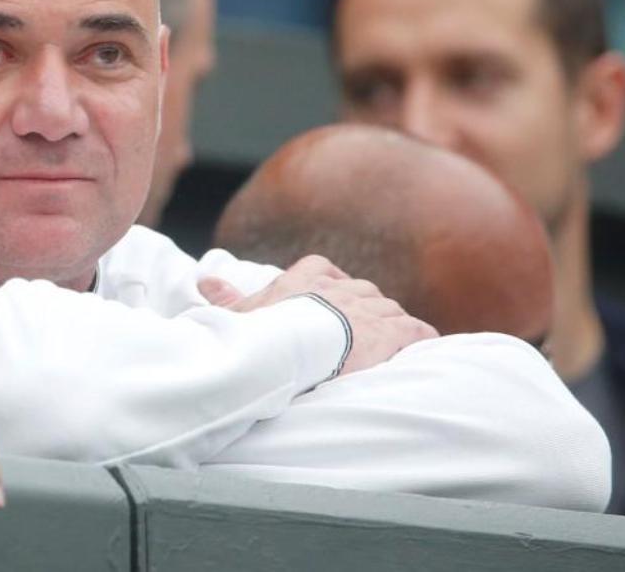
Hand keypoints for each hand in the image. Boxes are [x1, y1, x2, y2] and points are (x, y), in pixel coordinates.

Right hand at [198, 255, 437, 374]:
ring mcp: (371, 308)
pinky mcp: (393, 332)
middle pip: (363, 293)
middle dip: (363, 313)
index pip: (328, 274)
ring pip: (390, 311)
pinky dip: (419, 340)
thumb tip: (204, 281)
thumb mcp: (242, 315)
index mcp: (310, 276)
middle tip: (357, 337)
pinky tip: (419, 349)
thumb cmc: (264, 333)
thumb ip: (228, 297)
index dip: (332, 291)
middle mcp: (345, 287)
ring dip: (389, 329)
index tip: (329, 308)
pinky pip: (417, 331)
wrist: (295, 348)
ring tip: (387, 350)